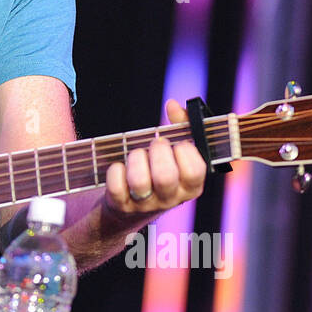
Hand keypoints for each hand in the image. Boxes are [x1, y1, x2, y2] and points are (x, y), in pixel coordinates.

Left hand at [102, 99, 206, 221]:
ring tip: (136, 154)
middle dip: (157, 151)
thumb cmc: (157, 169)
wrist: (130, 204)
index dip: (185, 151)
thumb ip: (181, 125)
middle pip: (165, 177)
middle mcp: (170, 199)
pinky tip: (120, 167)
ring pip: (139, 182)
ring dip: (135, 159)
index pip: (195, 172)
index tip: (177, 144)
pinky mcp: (121, 206)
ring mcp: (145, 204)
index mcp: (190, 187)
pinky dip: (115, 170)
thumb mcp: (175, 152)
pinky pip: (116, 187)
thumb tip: (173, 105)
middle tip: (154, 144)